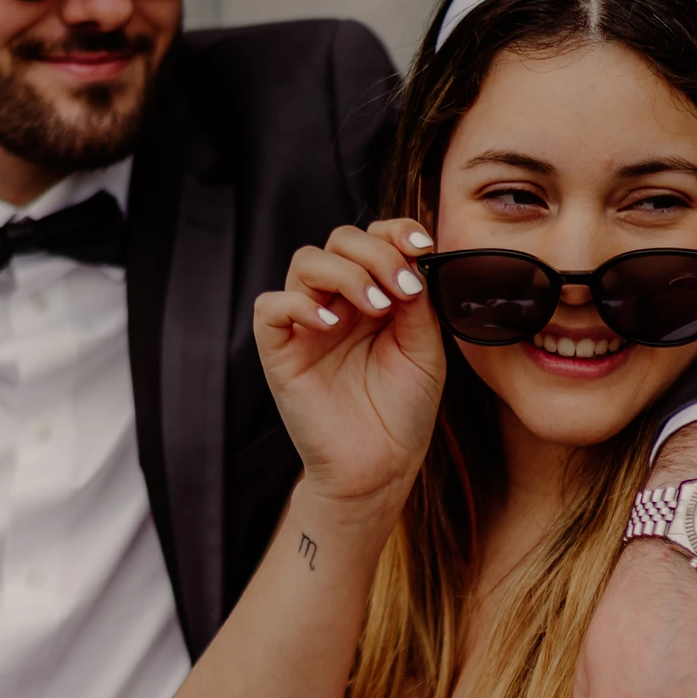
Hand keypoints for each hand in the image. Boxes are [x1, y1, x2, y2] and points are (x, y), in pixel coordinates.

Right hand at [253, 218, 444, 510]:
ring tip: (376, 307)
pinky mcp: (279, 350)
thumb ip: (417, 301)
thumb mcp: (425, 347)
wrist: (380, 467)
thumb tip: (412, 259)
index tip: (423, 246)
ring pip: (306, 261)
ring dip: (346, 273)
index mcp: (373, 295)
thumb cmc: (402, 411)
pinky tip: (332, 325)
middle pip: (340, 240)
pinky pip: (272, 306)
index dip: (395, 230)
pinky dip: (300, 305)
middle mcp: (337, 302)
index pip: (373, 239)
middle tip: (402, 291)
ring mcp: (306, 323)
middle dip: (376, 254)